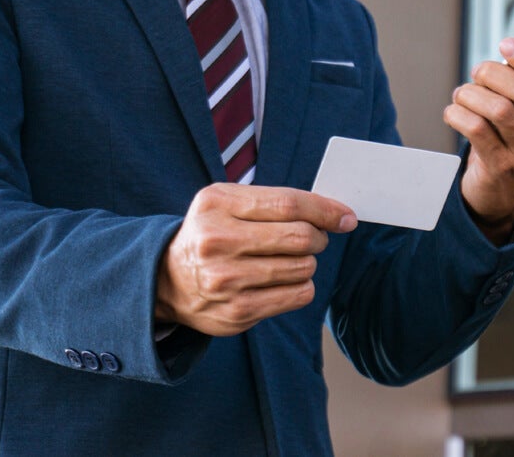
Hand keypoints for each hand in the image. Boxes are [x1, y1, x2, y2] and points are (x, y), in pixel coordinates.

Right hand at [156, 183, 357, 335]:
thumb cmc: (211, 233)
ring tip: (289, 260)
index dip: (325, 210)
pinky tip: (284, 281)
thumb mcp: (226, 203)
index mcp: (217, 204)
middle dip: (319, 238)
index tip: (346, 217)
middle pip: (300, 238)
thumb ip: (274, 202)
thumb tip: (335, 213)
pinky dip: (302, 286)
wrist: (167, 281)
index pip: (288, 204)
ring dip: (308, 263)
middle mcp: (218, 241)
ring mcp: (226, 280)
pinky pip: (297, 295)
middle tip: (314, 239)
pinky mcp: (237, 312)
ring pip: (303, 268)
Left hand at [443, 38, 513, 242]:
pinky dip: (458, 115)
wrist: (497, 191)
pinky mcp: (501, 167)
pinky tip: (453, 112)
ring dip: (472, 95)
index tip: (506, 44)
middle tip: (477, 72)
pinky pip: (477, 130)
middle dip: (494, 75)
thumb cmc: (510, 141)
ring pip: (498, 109)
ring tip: (461, 95)